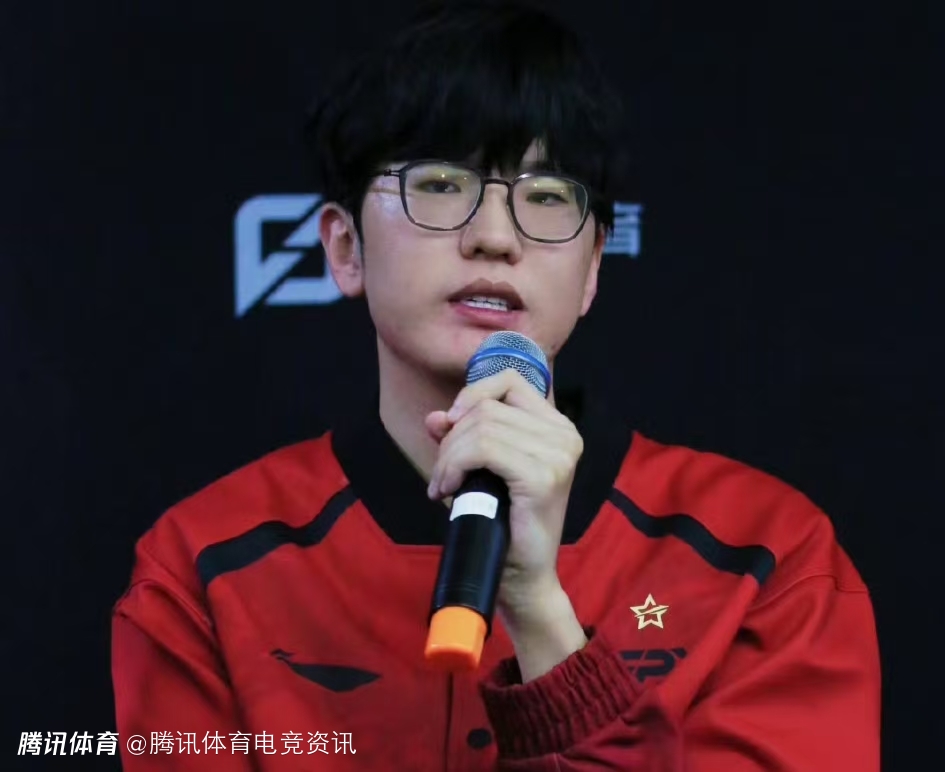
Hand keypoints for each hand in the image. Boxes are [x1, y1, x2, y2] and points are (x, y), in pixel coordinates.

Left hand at [425, 369, 583, 613]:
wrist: (521, 578)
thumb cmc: (502, 524)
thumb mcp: (477, 470)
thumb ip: (460, 438)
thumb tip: (435, 417)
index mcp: (557, 428)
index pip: (509, 381)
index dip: (471, 396)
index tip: (449, 426)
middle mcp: (564, 436)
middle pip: (487, 407)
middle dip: (452, 439)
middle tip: (442, 476)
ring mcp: (558, 455)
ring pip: (481, 427)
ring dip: (448, 457)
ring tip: (443, 486)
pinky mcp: (544, 476)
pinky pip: (484, 449)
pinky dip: (455, 466)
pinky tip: (448, 489)